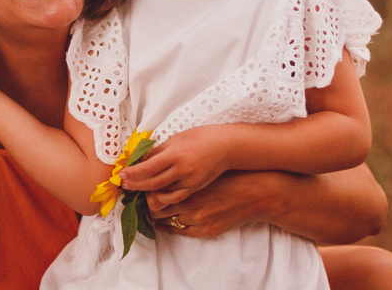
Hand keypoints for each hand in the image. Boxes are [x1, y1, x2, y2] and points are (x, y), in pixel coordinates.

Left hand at [118, 126, 232, 204]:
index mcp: (176, 153)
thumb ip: (159, 151)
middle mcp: (182, 169)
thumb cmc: (201, 137)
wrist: (226, 146)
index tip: (121, 175)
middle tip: (124, 184)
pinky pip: (175, 197)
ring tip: (136, 189)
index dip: (134, 173)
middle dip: (136, 184)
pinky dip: (162, 197)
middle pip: (153, 182)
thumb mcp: (177, 138)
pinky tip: (154, 194)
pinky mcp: (195, 188)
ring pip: (163, 193)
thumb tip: (141, 160)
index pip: (149, 167)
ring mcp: (189, 181)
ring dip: (147, 192)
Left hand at [145, 171, 271, 238]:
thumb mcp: (202, 164)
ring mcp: (197, 218)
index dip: (142, 186)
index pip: (152, 187)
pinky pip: (178, 230)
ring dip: (155, 213)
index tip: (136, 182)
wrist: (255, 191)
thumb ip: (180, 164)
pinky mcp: (205, 230)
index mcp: (187, 180)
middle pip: (154, 205)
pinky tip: (162, 222)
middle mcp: (189, 201)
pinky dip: (167, 226)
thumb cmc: (229, 173)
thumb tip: (155, 160)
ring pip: (164, 219)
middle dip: (146, 200)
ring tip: (150, 207)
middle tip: (141, 195)